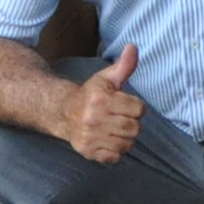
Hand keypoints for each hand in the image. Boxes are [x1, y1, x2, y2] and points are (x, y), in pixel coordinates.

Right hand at [64, 44, 144, 163]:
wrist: (64, 113)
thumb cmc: (91, 94)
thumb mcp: (106, 78)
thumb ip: (124, 65)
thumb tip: (133, 47)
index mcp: (101, 99)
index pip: (139, 109)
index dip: (136, 107)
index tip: (126, 105)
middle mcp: (94, 119)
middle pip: (134, 129)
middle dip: (132, 123)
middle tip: (121, 118)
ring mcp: (90, 137)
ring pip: (127, 144)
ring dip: (125, 138)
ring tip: (115, 129)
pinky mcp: (88, 151)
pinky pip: (115, 157)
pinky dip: (116, 151)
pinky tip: (108, 140)